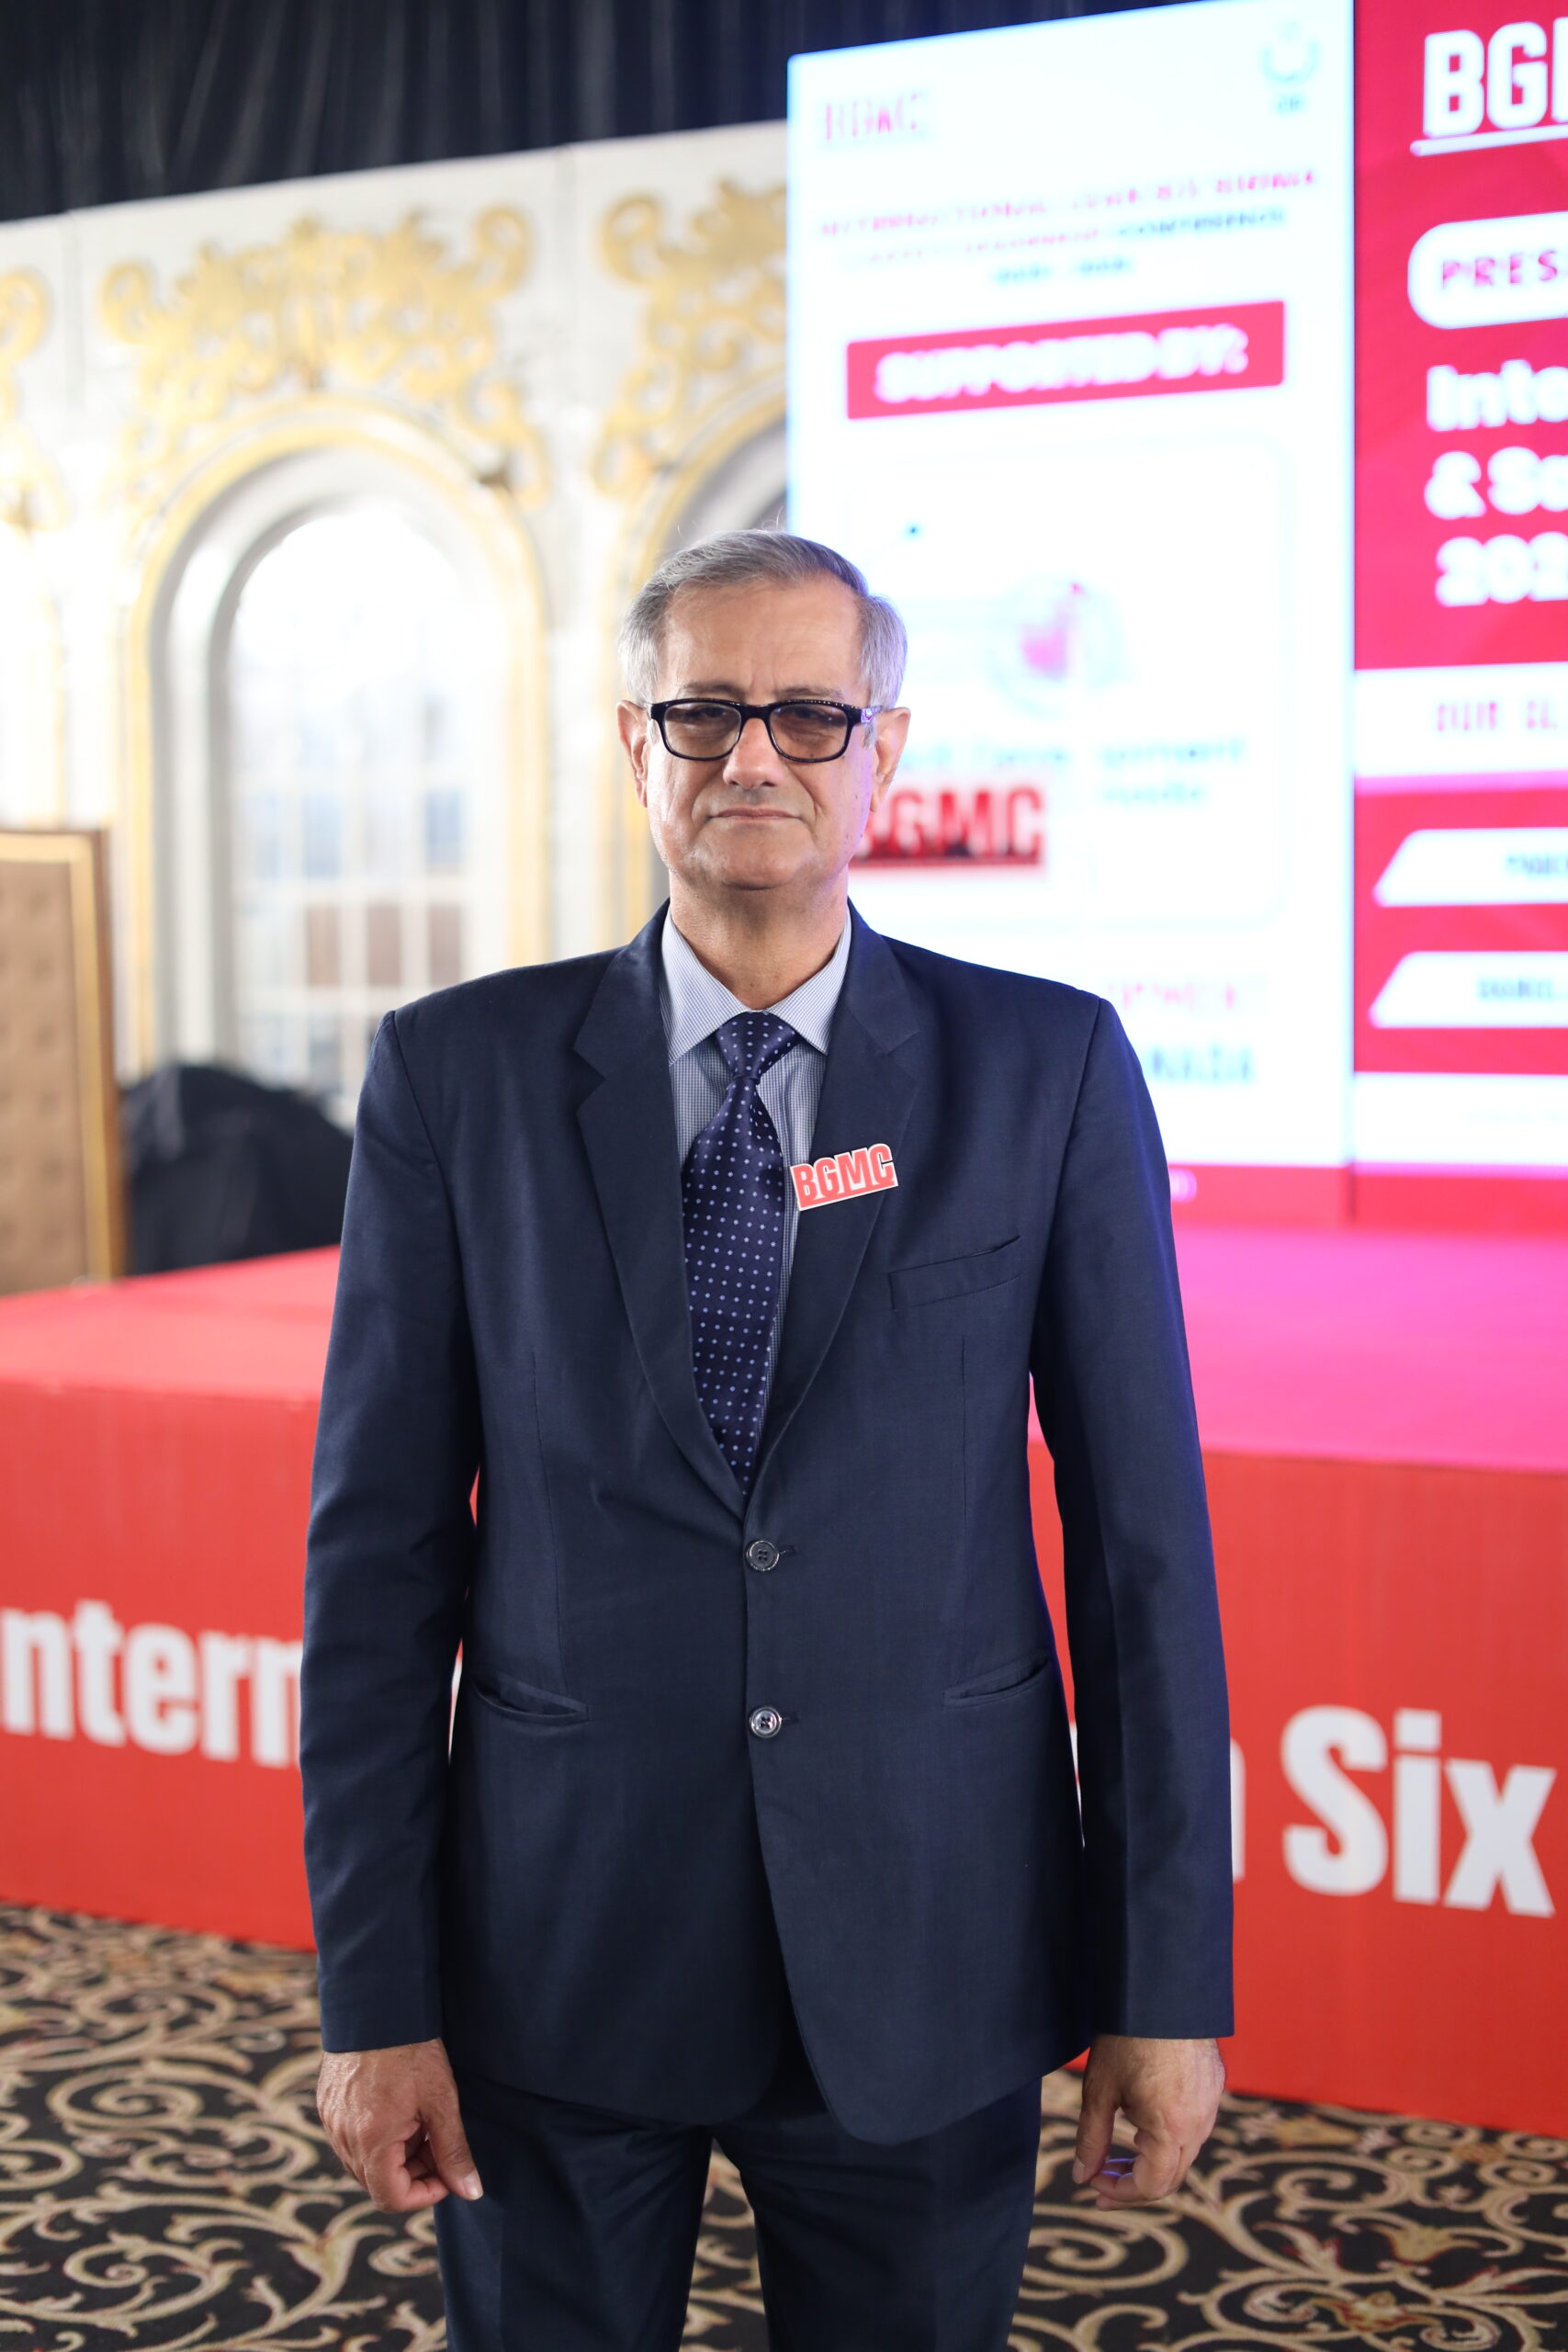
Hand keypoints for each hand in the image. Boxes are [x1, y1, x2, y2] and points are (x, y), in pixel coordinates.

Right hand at [316, 2037, 483, 2212]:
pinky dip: (377, 2137)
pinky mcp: (328, 2105)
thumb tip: (470, 2191)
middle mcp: (343, 2138)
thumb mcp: (441, 2101)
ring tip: (419, 2121)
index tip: (446, 2171)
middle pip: (377, 2183)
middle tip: (438, 2142)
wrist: (378, 2003)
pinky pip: (351, 2140)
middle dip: (413, 2173)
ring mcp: (331, 2122)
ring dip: (395, 2156)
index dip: (425, 2193)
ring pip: (364, 2163)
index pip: (392, 2199)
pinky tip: (398, 2109)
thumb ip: (454, 2151)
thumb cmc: (413, 2049)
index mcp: (370, 2141)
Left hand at [1072, 2033, 1223, 2209]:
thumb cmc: (1126, 2036)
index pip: (1152, 2186)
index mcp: (1172, 2129)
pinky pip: (1194, 2127)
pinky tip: (1141, 2121)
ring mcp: (1211, 2105)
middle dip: (1133, 2183)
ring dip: (1150, 2161)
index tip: (1093, 2187)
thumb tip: (1083, 2176)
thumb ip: (1091, 2139)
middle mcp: (1200, 2123)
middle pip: (1171, 2176)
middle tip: (1100, 2179)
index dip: (1120, 2194)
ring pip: (1184, 2153)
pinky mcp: (1214, 2087)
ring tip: (1117, 2151)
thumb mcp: (1099, 2089)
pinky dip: (1167, 2137)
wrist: (1159, 1989)